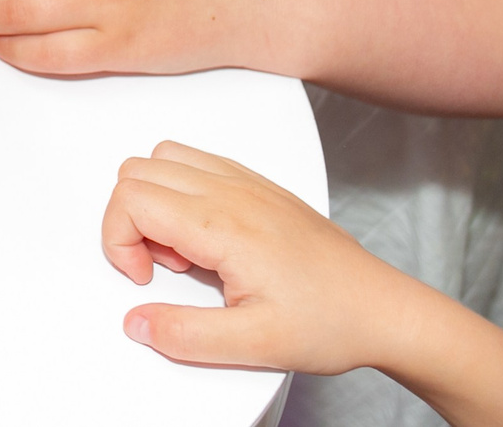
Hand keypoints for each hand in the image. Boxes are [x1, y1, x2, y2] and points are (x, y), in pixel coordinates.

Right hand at [103, 141, 411, 374]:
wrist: (383, 310)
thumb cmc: (332, 320)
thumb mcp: (254, 346)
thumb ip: (185, 335)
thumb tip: (138, 323)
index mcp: (224, 223)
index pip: (131, 198)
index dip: (119, 241)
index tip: (145, 277)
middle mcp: (232, 191)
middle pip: (137, 170)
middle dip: (131, 220)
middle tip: (162, 267)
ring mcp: (248, 183)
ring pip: (164, 157)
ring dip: (155, 201)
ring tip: (185, 251)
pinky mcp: (260, 186)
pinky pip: (198, 162)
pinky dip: (182, 191)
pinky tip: (206, 236)